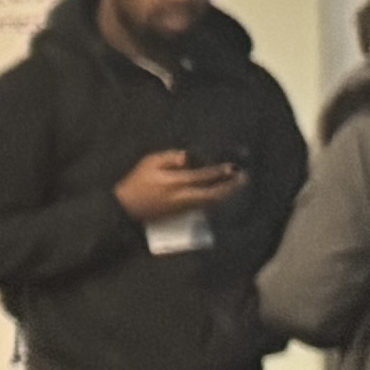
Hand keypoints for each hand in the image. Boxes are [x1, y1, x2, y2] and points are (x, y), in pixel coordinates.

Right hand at [115, 149, 241, 221]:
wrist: (126, 209)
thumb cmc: (136, 183)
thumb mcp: (148, 163)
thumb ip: (168, 158)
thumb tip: (186, 156)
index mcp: (175, 182)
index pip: (202, 177)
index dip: (218, 172)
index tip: (232, 167)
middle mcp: (183, 196)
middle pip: (213, 194)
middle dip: (230, 186)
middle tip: (243, 178)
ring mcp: (184, 206)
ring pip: (211, 201)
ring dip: (226, 193)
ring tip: (237, 185)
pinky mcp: (183, 212)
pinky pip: (205, 205)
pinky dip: (216, 198)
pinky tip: (221, 193)